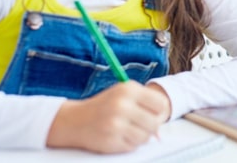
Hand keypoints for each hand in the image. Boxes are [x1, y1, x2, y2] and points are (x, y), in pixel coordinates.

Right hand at [47, 80, 169, 152]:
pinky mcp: (110, 141)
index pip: (161, 104)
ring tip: (128, 130)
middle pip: (155, 123)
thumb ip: (146, 103)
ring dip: (140, 136)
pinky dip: (129, 144)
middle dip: (151, 127)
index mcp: (128, 89)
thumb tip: (162, 124)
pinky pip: (132, 146)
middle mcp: (122, 105)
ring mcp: (115, 125)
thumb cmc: (106, 105)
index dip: (159, 111)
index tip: (151, 113)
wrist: (74, 120)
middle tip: (140, 125)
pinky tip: (119, 136)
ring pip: (145, 137)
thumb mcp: (124, 94)